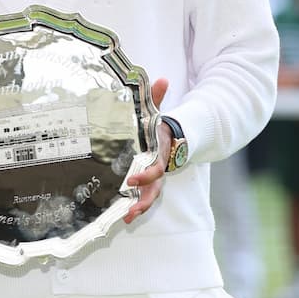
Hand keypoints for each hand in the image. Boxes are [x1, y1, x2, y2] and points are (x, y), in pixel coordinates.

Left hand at [123, 78, 169, 223]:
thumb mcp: (157, 110)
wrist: (174, 134)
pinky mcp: (148, 181)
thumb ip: (157, 97)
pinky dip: (136, 205)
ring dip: (140, 207)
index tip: (131, 179)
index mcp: (161, 153)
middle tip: (131, 209)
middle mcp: (159, 167)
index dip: (146, 175)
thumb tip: (163, 79)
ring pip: (150, 195)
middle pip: (154, 188)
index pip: (156, 168)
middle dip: (144, 200)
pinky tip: (124, 216)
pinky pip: (144, 195)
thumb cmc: (160, 123)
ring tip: (127, 218)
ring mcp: (154, 176)